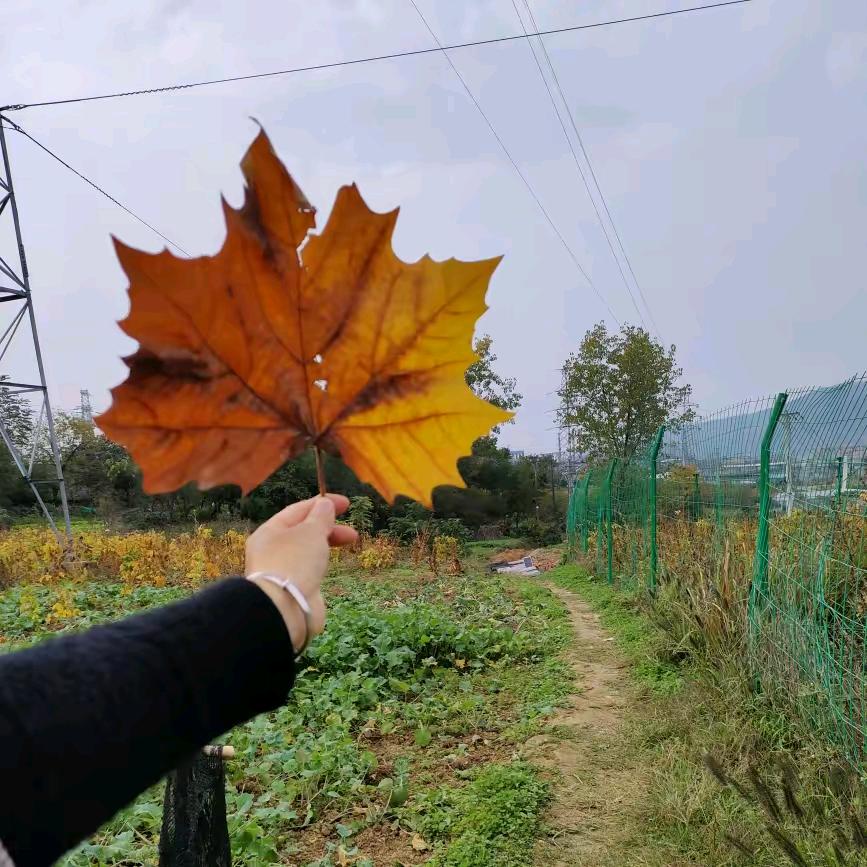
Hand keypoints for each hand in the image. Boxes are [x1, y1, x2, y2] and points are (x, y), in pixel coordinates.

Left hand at [245, 494, 357, 652]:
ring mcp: (282, 570)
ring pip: (307, 550)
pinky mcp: (292, 588)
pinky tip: (330, 566)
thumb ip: (321, 516)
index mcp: (270, 532)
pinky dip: (321, 563)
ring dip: (327, 544)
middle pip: (303, 531)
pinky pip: (309, 569)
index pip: (298, 511)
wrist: (284, 608)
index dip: (322, 504)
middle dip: (329, 527)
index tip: (346, 504)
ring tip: (348, 543)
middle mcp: (272, 550)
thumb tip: (324, 504)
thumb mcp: (311, 531)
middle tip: (352, 532)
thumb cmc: (295, 561)